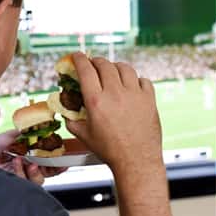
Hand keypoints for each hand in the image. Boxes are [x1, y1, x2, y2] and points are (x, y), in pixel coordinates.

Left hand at [0, 129, 66, 184]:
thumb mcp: (7, 138)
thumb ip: (21, 134)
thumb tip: (35, 128)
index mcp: (25, 162)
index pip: (44, 167)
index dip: (56, 166)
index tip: (65, 163)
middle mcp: (23, 173)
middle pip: (45, 176)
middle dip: (52, 170)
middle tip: (56, 163)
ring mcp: (19, 181)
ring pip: (37, 182)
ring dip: (36, 172)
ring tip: (31, 164)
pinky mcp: (12, 186)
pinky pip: (23, 182)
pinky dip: (21, 171)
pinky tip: (17, 162)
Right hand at [64, 52, 163, 176]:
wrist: (136, 160)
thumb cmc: (110, 150)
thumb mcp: (84, 136)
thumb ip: (72, 121)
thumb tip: (66, 114)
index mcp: (96, 101)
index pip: (85, 70)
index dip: (79, 59)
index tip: (77, 55)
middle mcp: (115, 93)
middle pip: (105, 65)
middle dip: (96, 61)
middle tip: (94, 64)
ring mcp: (134, 94)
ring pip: (125, 68)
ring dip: (116, 67)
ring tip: (113, 71)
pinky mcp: (149, 99)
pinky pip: (143, 80)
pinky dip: (135, 80)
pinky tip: (131, 86)